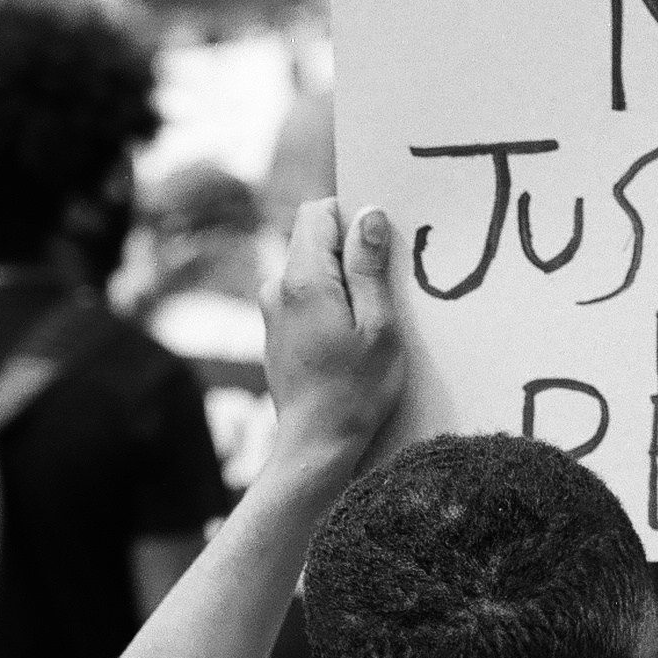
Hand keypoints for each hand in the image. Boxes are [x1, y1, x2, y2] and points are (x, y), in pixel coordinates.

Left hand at [262, 200, 405, 477]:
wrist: (316, 445)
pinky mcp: (275, 330)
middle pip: (314, 238)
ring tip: (371, 319)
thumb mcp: (379, 326)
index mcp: (303, 279)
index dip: (352, 216)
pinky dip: (329, 302)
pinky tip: (351, 337)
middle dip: (351, 250)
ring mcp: (271, 310)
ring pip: (311, 268)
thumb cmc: (356, 391)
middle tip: (386, 286)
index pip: (319, 212)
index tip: (382, 242)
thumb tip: (369, 215)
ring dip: (342, 280)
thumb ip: (369, 266)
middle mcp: (277, 287)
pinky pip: (304, 296)